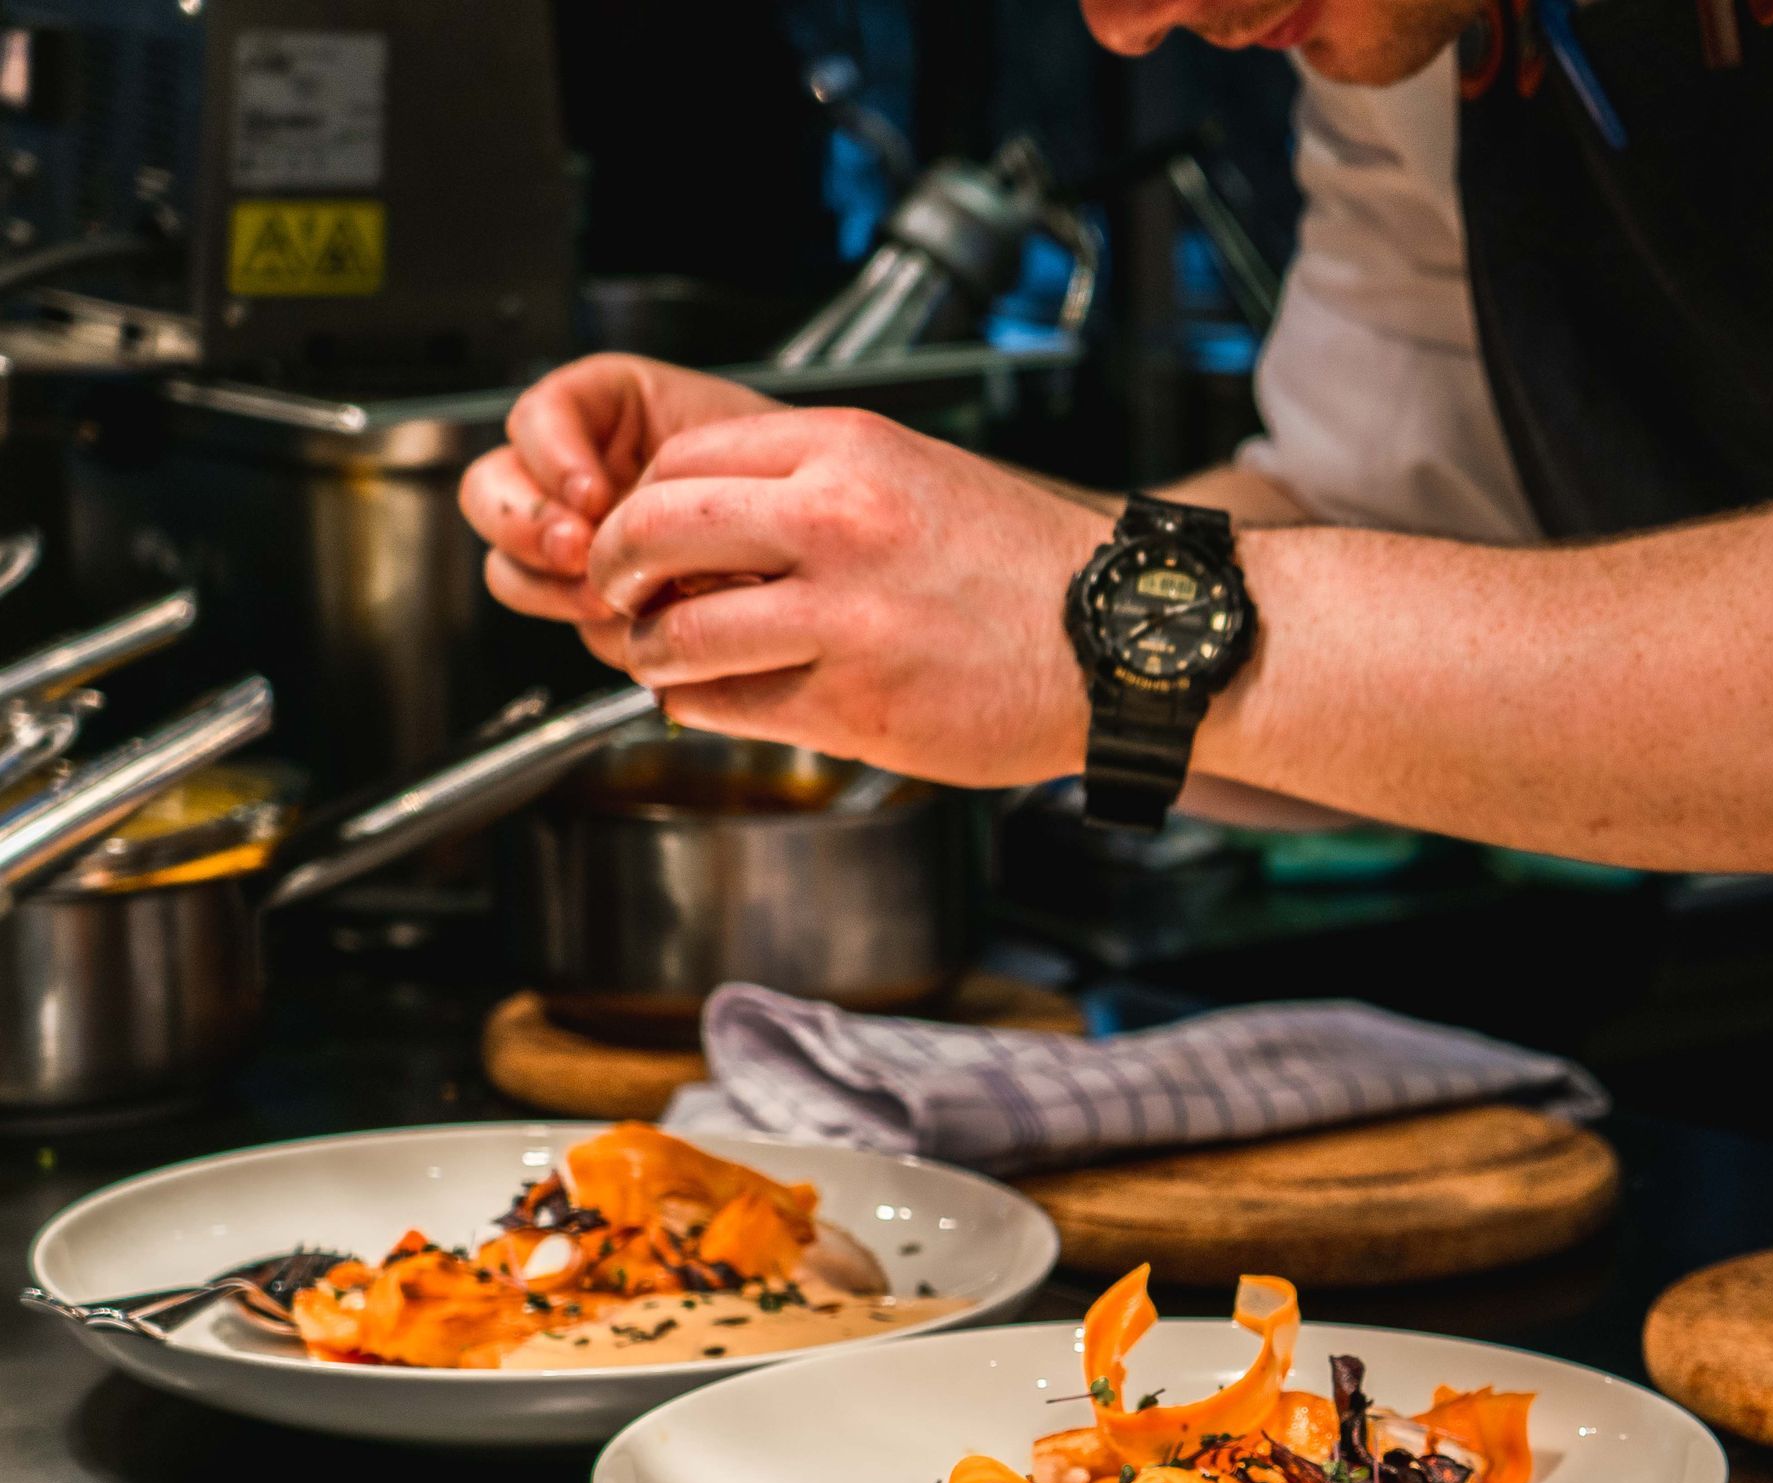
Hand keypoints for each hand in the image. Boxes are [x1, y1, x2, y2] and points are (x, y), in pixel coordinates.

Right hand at [458, 354, 782, 631]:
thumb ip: (670, 458)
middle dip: (527, 522)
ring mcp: (581, 545)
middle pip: (492, 490)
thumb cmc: (799, 477)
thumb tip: (605, 516)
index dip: (550, 453)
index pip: (537, 417)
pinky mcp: (598, 605)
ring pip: (510, 563)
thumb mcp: (742, 436)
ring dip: (546, 583)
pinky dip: (587, 625)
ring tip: (605, 597)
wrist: (831, 548)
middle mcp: (580, 477)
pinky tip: (630, 625)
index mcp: (607, 414)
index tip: (591, 492)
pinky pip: (562, 617)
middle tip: (578, 550)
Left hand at [582, 407, 1106, 784]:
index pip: (683, 459)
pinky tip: (716, 702)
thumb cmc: (1025, 570)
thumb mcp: (916, 478)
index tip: (643, 537)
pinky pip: (727, 706)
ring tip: (666, 662)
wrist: (1121, 640)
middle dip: (615, 571)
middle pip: (653, 531)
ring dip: (650, 654)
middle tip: (621, 597)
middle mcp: (835, 521)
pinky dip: (700, 707)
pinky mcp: (852, 704)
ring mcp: (841, 616)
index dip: (640, 503)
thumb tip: (717, 529)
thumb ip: (815, 489)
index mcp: (848, 450)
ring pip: (676, 631)